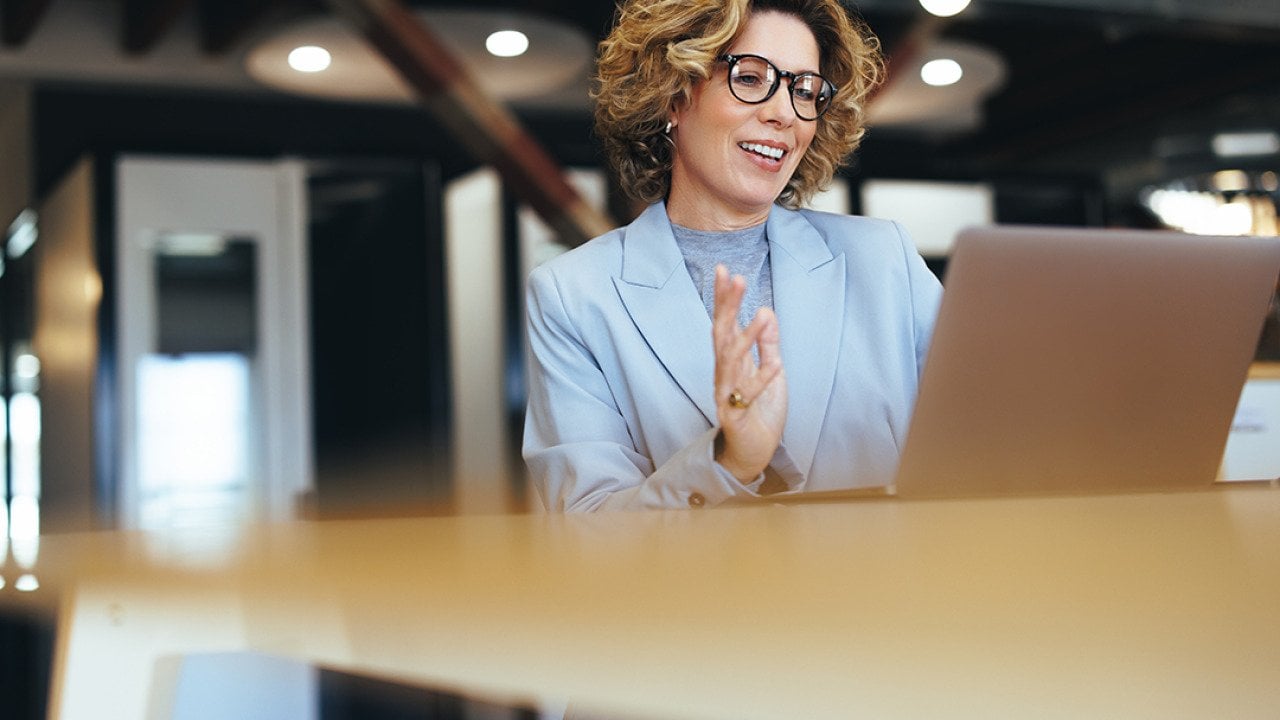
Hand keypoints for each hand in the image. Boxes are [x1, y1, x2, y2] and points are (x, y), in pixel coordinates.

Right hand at [712, 264, 786, 482]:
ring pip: (732, 361)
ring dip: (747, 337)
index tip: (725, 270)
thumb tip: (768, 311)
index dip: (724, 298)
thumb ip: (768, 344)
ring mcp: (727, 394)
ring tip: (762, 314)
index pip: (724, 323)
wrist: (751, 454)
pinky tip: (776, 364)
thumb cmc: (760, 412)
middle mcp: (724, 374)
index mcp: (732, 362)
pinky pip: (748, 395)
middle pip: (722, 334)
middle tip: (736, 279)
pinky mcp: (735, 416)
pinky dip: (762, 378)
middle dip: (728, 307)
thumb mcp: (770, 372)